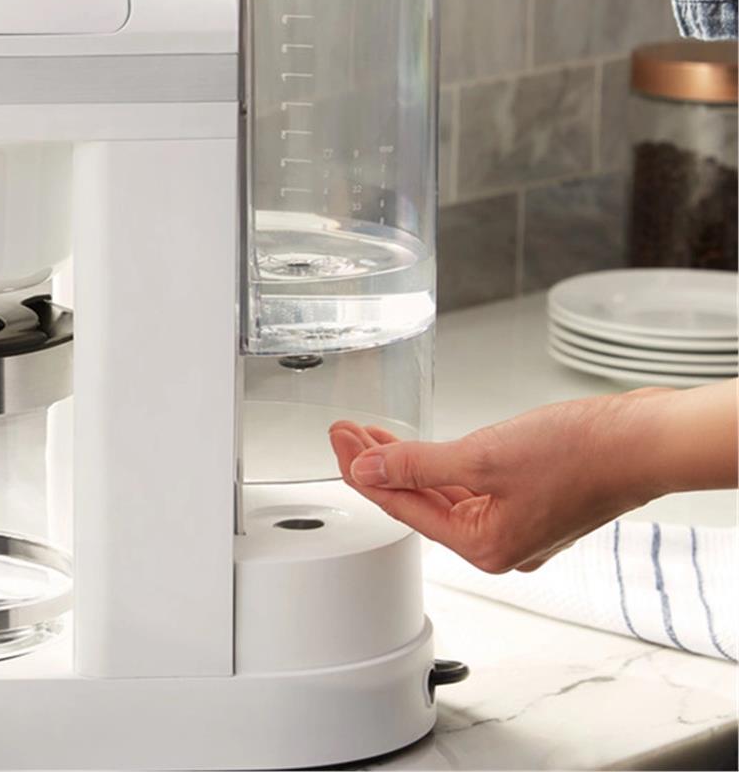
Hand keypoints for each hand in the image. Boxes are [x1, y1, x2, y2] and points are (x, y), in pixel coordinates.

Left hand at [328, 391, 675, 573]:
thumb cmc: (579, 454)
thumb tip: (366, 468)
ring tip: (368, 433)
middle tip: (343, 432)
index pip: (400, 508)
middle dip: (376, 464)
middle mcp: (498, 545)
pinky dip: (439, 466)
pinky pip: (469, 489)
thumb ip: (418, 464)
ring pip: (443, 495)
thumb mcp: (482, 456)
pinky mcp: (529, 503)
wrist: (642, 442)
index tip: (336, 441)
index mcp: (483, 546)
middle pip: (418, 503)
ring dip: (405, 462)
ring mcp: (516, 525)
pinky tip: (418, 448)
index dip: (360, 471)